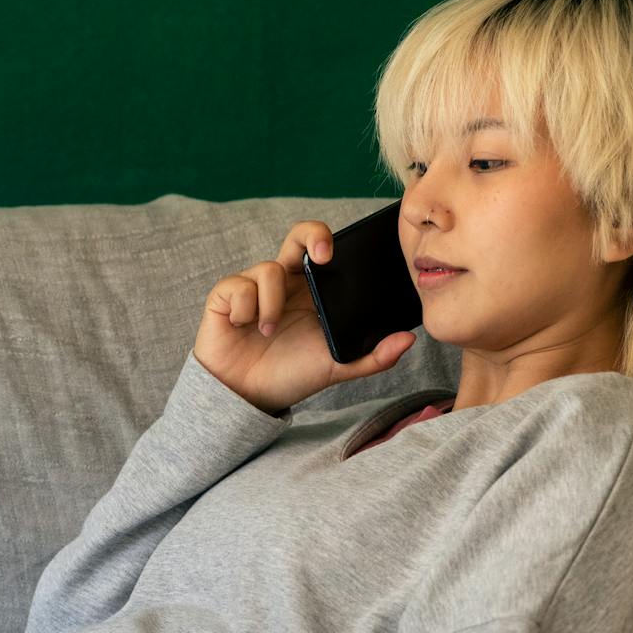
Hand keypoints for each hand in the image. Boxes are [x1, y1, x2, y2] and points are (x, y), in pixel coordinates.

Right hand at [191, 219, 416, 415]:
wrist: (246, 398)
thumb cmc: (289, 375)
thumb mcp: (335, 367)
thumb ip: (372, 357)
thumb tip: (408, 340)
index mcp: (309, 291)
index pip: (322, 250)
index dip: (327, 240)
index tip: (333, 256)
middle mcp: (283, 282)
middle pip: (297, 235)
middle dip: (311, 235)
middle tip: (321, 258)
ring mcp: (253, 287)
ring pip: (267, 269)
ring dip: (271, 304)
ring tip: (269, 331)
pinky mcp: (224, 297)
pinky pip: (237, 287)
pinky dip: (243, 308)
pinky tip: (244, 326)